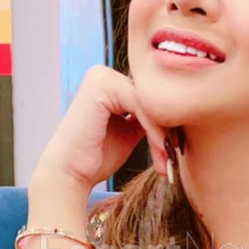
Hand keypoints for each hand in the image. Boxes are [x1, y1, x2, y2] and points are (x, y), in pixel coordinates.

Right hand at [32, 66, 171, 191]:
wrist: (69, 174)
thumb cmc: (96, 157)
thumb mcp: (129, 132)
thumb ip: (146, 118)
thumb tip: (178, 114)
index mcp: (108, 82)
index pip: (150, 97)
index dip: (167, 123)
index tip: (174, 150)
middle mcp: (103, 74)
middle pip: (151, 98)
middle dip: (168, 129)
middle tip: (172, 158)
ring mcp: (101, 77)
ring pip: (149, 103)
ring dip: (163, 133)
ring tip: (166, 160)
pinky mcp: (101, 86)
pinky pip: (142, 106)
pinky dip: (154, 130)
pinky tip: (160, 151)